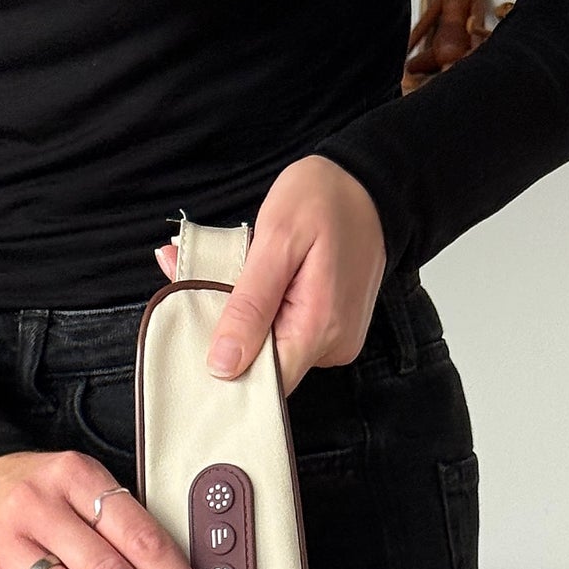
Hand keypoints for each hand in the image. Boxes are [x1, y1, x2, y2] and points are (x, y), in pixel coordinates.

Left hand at [153, 155, 386, 396]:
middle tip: (202, 287)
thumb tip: (223, 366)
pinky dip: (266, 313)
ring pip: (275, 350)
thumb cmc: (324, 199)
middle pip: (266, 369)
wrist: (369, 182)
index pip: (264, 385)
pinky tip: (261, 283)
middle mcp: (333, 346)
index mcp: (318, 329)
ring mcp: (336, 341)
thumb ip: (250, 306)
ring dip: (247, 321)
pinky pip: (289, 334)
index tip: (198, 338)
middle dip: (230, 335)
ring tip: (238, 276)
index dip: (228, 371)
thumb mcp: (277, 240)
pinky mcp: (334, 330)